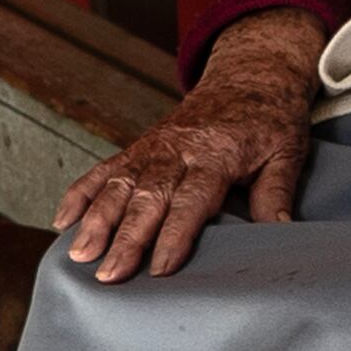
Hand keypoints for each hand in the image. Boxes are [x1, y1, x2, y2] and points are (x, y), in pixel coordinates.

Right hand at [53, 8, 323, 281]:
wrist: (249, 75)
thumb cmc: (270, 120)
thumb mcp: (287, 151)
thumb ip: (277, 191)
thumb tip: (279, 231)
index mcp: (216, 154)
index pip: (192, 199)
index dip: (174, 234)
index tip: (160, 269)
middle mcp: (177, 149)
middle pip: (147, 196)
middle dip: (126, 237)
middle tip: (108, 275)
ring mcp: (153, 147)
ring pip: (119, 184)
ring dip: (96, 219)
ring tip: (78, 254)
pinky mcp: (139, 146)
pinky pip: (105, 168)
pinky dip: (81, 193)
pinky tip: (63, 220)